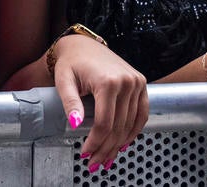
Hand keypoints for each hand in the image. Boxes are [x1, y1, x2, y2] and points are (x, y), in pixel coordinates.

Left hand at [51, 35, 147, 173]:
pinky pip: (142, 113)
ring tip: (107, 157)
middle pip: (118, 126)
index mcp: (107, 81)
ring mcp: (136, 82)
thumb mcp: (64, 81)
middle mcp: (126, 81)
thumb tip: (76, 125)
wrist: (83, 44)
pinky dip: (134, 130)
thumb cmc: (71, 62)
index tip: (85, 153)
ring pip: (131, 123)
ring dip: (119, 144)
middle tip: (95, 162)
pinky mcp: (141, 83)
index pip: (104, 123)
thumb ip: (70, 103)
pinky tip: (123, 142)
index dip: (95, 142)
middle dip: (106, 148)